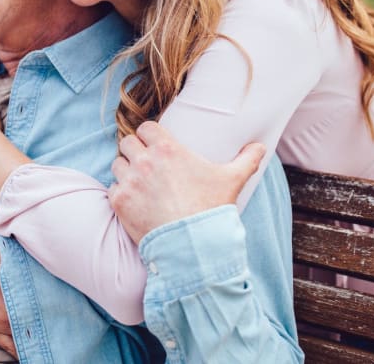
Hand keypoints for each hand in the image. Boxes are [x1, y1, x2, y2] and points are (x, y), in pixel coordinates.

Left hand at [109, 121, 266, 243]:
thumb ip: (247, 160)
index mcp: (168, 149)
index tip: (154, 145)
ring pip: (117, 164)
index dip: (149, 135)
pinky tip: (134, 201)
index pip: (146, 127)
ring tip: (138, 182)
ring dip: (126, 170)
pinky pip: (112, 188)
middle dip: (135, 150)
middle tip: (145, 164)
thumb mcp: (232, 180)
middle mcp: (145, 161)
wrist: (193, 246)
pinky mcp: (120, 202)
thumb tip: (261, 146)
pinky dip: (120, 193)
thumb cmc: (211, 210)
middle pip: (127, 142)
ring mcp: (130, 181)